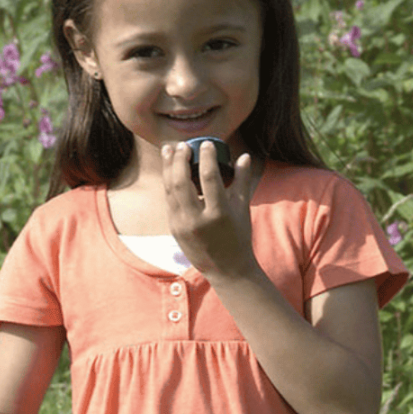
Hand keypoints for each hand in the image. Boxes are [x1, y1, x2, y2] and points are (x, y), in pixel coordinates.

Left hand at [161, 140, 257, 279]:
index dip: (207, 157)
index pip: (209, 178)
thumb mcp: (242, 209)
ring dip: (168, 167)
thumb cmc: (238, 237)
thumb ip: (242, 181)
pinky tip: (169, 169)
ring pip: (170, 189)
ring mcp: (182, 225)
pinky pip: (168, 200)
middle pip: (181, 182)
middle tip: (183, 144)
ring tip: (169, 149)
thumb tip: (244, 156)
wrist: (226, 269)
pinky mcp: (174, 228)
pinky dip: (168, 182)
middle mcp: (197, 220)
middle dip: (179, 159)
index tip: (206, 144)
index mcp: (218, 214)